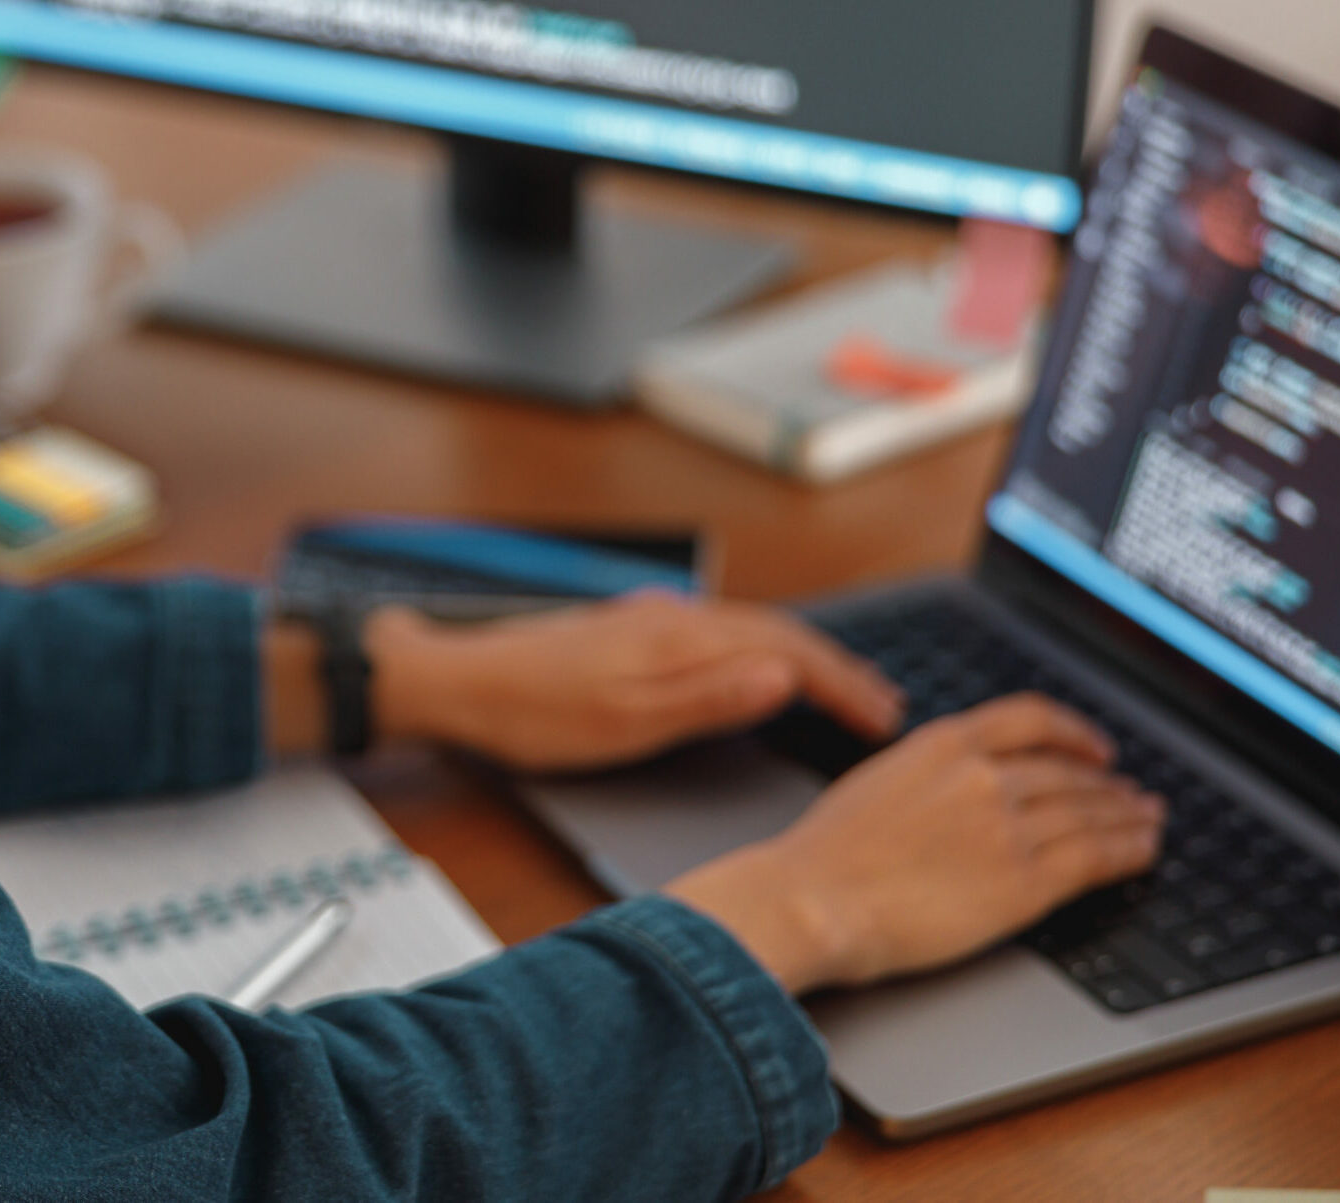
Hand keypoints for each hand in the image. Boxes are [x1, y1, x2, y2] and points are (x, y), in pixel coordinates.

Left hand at [367, 592, 904, 771]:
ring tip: (839, 691)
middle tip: (882, 707)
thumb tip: (783, 677)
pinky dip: (758, 654)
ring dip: (801, 659)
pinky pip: (717, 635)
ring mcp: (649, 621)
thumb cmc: (531, 712)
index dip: (843, 685)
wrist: (454, 682)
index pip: (789, 652)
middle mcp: (672, 618)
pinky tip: (757, 672)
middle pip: (777, 633)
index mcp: (680, 637)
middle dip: (836, 669)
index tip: (884, 718)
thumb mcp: (624, 722)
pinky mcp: (630, 633)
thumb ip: (707, 699)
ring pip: (749, 631)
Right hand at [665, 694, 1166, 994]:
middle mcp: (982, 775)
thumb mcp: (875, 784)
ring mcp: (1006, 826)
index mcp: (942, 744)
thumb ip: (925, 777)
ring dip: (1127, 815)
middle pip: (1069, 770)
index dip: (1074, 731)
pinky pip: (1095, 857)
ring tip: (1148, 821)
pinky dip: (1128, 851)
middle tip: (1131, 793)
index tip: (1093, 746)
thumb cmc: (824, 856)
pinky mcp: (1023, 880)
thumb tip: (953, 791)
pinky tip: (1143, 850)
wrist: (816, 899)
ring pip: (1089, 811)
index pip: (1030, 719)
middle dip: (1107, 782)